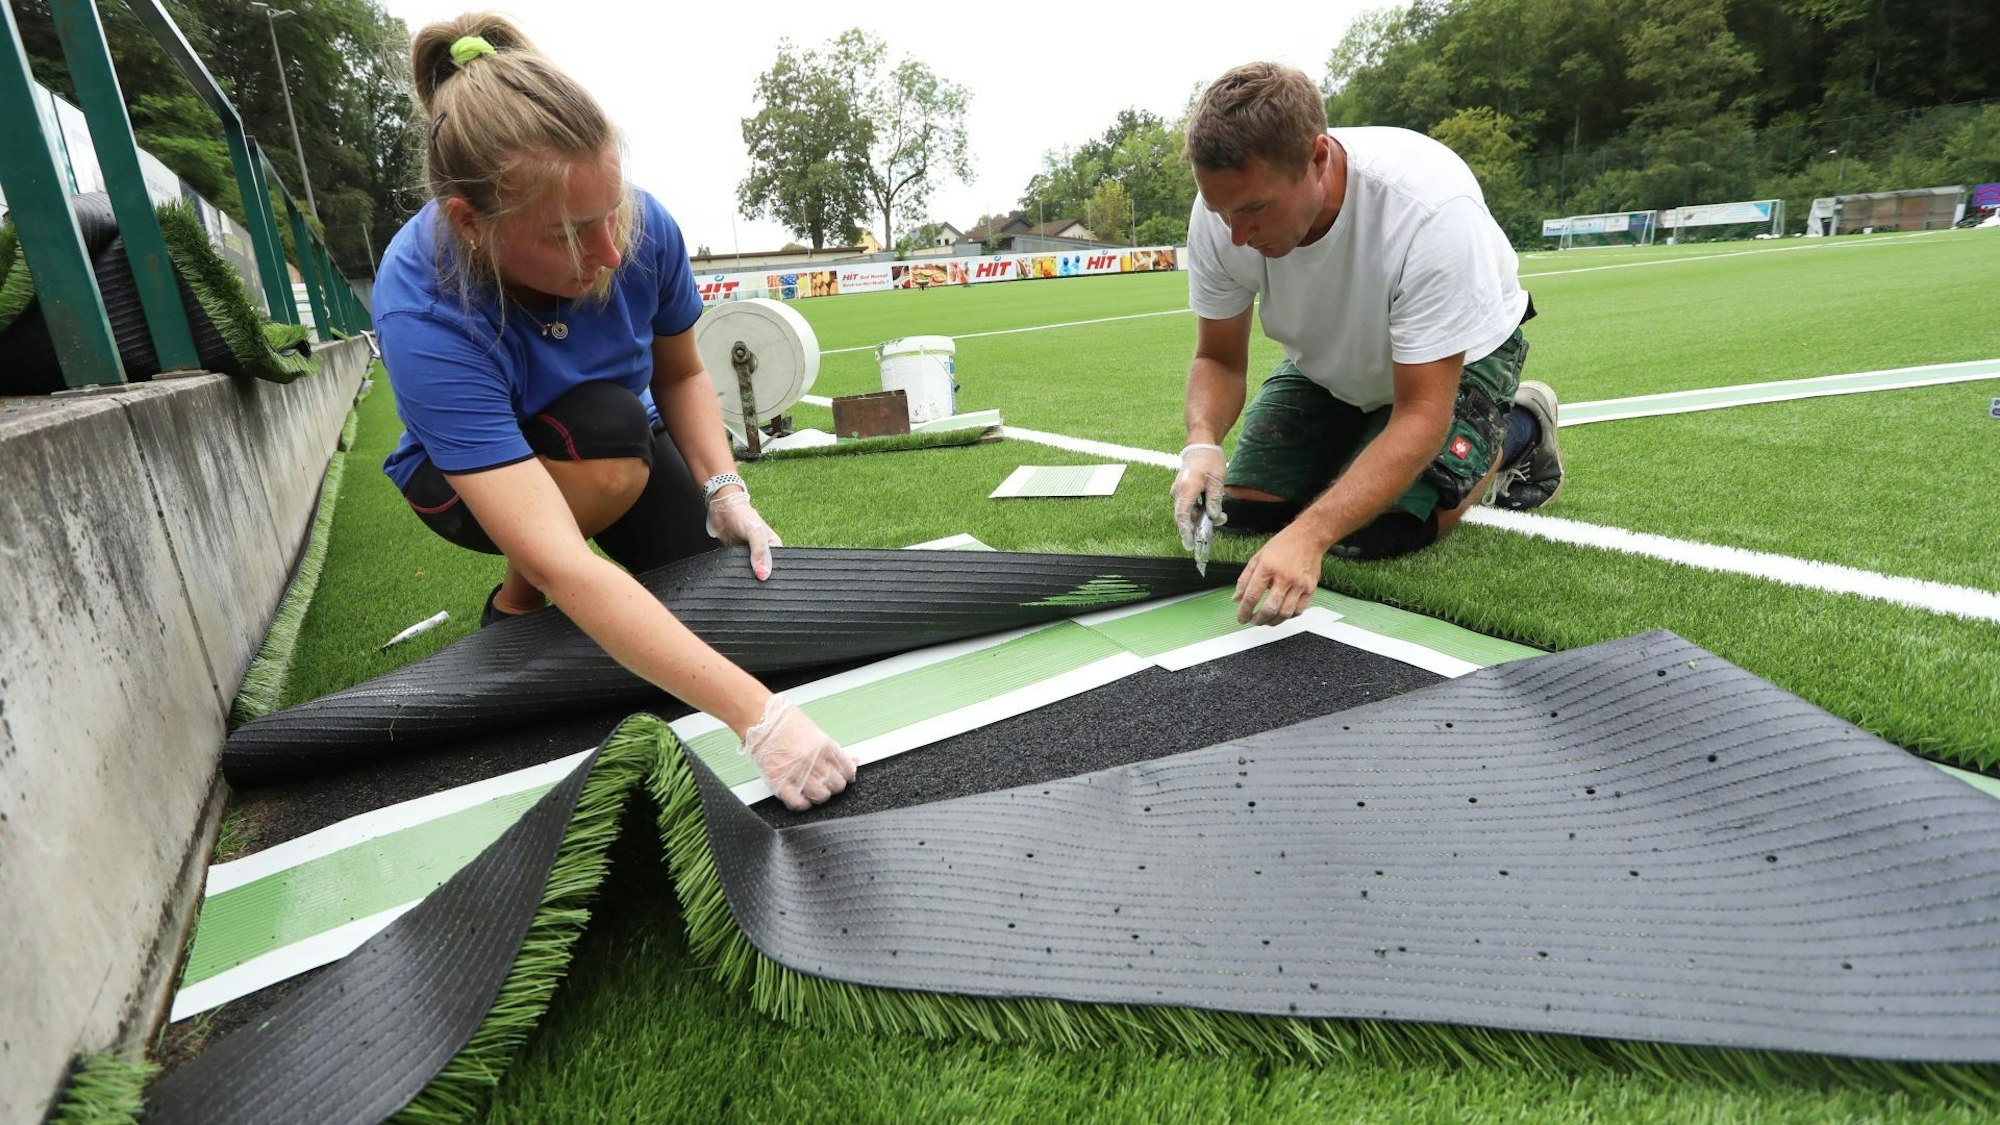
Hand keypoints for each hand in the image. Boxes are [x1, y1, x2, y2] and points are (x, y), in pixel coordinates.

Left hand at [706, 490, 780, 580]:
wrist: (722, 509)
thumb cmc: (743, 516)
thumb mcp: (756, 533)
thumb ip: (760, 553)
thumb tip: (763, 575)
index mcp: (775, 547)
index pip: (777, 567)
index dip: (771, 575)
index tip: (765, 582)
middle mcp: (764, 553)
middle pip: (764, 572)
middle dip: (759, 577)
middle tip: (753, 580)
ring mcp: (750, 556)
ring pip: (751, 572)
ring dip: (747, 575)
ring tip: (744, 576)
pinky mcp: (738, 557)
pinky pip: (740, 569)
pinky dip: (738, 571)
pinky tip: (736, 572)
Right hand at [741, 695, 856, 810]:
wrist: (762, 719)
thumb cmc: (786, 723)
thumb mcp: (817, 732)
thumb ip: (835, 751)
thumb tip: (854, 761)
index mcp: (825, 746)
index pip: (848, 771)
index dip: (846, 775)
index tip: (842, 776)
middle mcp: (812, 760)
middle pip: (837, 785)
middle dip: (834, 785)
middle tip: (826, 781)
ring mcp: (796, 772)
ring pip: (821, 796)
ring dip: (820, 795)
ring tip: (813, 788)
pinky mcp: (779, 781)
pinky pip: (798, 803)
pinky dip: (803, 803)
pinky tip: (802, 797)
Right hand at [1171, 443, 1228, 548]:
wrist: (1200, 447)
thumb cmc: (1209, 461)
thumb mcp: (1217, 480)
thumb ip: (1214, 499)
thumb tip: (1213, 516)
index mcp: (1186, 489)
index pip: (1183, 516)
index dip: (1186, 532)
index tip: (1190, 544)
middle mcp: (1178, 493)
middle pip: (1185, 517)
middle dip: (1199, 526)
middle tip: (1217, 527)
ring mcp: (1178, 493)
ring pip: (1188, 513)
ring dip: (1202, 518)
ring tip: (1221, 517)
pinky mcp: (1182, 493)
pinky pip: (1188, 507)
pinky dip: (1199, 512)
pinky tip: (1212, 511)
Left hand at [1233, 526, 1324, 624]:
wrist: (1308, 538)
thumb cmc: (1283, 546)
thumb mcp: (1258, 557)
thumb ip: (1245, 579)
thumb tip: (1236, 598)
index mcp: (1267, 567)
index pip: (1252, 596)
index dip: (1244, 611)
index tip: (1241, 618)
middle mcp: (1284, 577)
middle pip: (1269, 608)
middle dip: (1258, 620)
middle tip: (1253, 622)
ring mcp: (1299, 584)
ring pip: (1284, 613)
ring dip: (1272, 622)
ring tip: (1265, 621)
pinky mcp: (1310, 589)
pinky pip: (1298, 611)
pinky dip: (1287, 617)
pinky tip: (1280, 614)